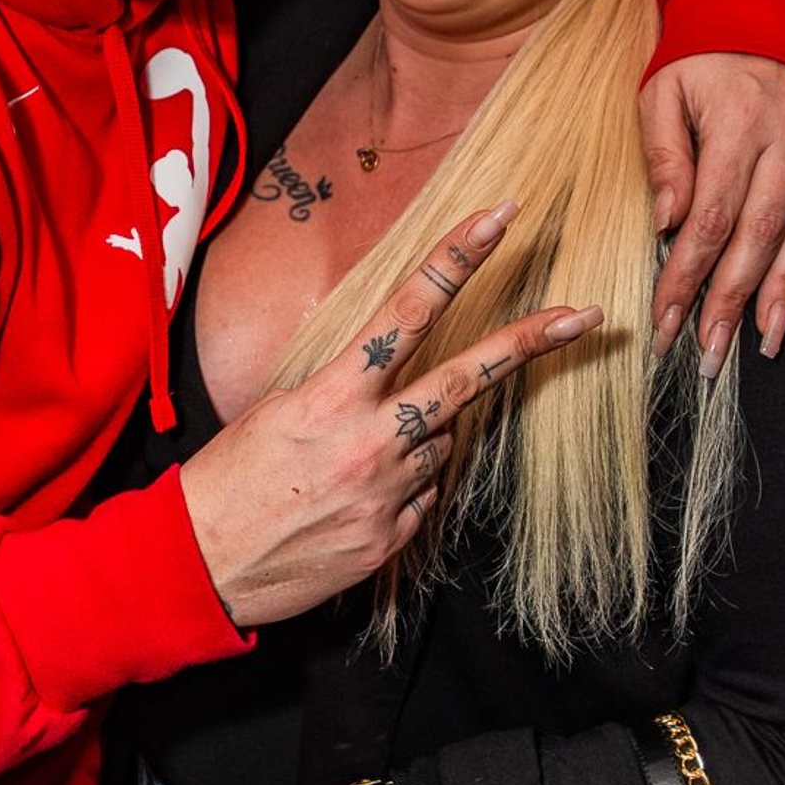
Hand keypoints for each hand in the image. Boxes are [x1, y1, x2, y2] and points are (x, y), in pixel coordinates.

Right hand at [180, 205, 599, 625]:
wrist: (198, 565)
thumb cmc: (228, 479)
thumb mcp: (277, 411)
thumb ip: (347, 395)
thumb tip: (409, 400)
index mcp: (332, 395)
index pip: (406, 312)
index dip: (456, 259)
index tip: (499, 218)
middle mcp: (371, 440)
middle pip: (466, 377)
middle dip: (529, 341)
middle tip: (586, 314)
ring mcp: (387, 494)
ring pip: (437, 447)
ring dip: (411, 446)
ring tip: (345, 470)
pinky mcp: (392, 541)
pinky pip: (420, 501)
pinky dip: (397, 497)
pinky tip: (347, 507)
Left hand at [641, 55, 784, 369]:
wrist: (760, 10)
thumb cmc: (696, 58)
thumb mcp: (661, 92)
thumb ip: (663, 157)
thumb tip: (668, 225)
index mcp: (737, 123)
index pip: (709, 219)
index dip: (687, 278)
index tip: (666, 322)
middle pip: (758, 237)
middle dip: (732, 303)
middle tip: (710, 355)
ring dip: (780, 296)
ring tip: (762, 344)